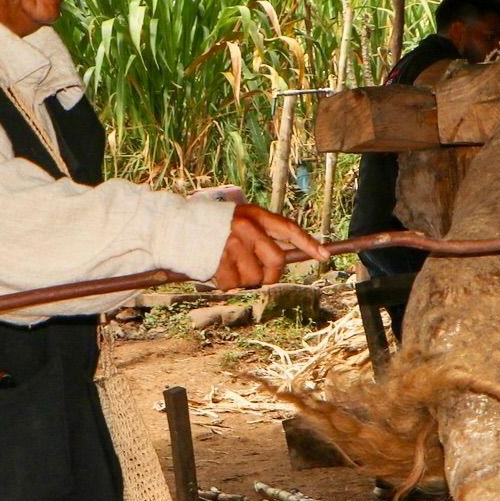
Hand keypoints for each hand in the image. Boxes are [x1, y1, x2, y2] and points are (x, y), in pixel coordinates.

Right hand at [209, 204, 328, 290]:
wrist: (175, 228)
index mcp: (254, 215)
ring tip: (228, 267)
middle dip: (271, 274)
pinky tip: (216, 271)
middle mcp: (246, 228)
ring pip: (254, 277)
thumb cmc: (211, 227)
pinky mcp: (218, 262)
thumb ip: (261, 234)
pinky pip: (233, 285)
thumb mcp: (239, 220)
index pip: (288, 228)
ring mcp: (232, 245)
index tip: (324, 255)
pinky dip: (226, 285)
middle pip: (276, 260)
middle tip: (259, 276)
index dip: (308, 243)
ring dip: (244, 280)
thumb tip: (285, 256)